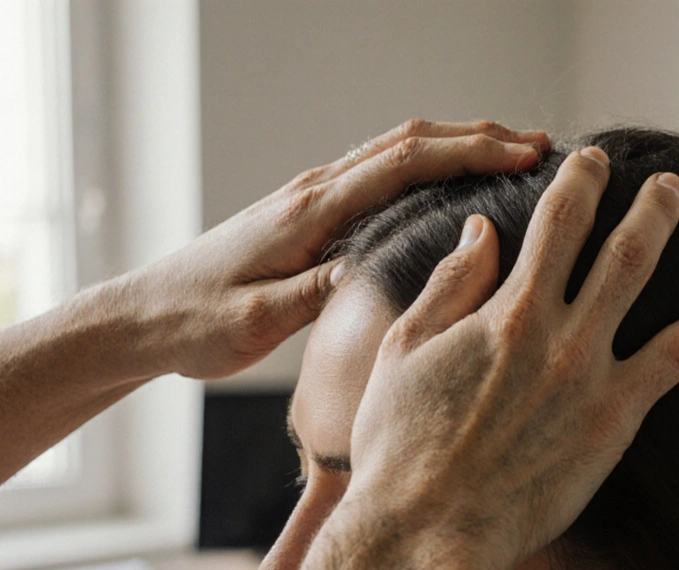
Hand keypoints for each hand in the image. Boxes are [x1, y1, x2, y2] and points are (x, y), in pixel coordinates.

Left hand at [113, 120, 549, 379]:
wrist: (141, 317)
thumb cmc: (193, 323)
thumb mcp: (259, 321)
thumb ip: (319, 289)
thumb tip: (383, 263)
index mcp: (308, 213)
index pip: (403, 165)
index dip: (469, 154)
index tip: (524, 156)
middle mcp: (312, 192)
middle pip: (407, 142)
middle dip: (476, 137)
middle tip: (538, 147)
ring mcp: (309, 198)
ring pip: (394, 152)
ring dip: (454, 146)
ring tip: (510, 157)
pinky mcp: (306, 214)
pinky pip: (377, 175)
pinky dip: (425, 167)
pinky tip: (449, 186)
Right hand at [343, 147, 678, 569]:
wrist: (427, 533)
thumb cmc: (402, 448)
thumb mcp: (405, 351)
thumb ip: (450, 285)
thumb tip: (482, 230)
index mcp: (505, 312)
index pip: (555, 222)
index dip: (579, 182)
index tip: (591, 162)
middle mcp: (557, 334)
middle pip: (614, 244)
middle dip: (640, 201)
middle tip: (660, 179)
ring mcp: (592, 377)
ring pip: (645, 282)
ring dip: (666, 232)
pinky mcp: (616, 422)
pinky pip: (677, 358)